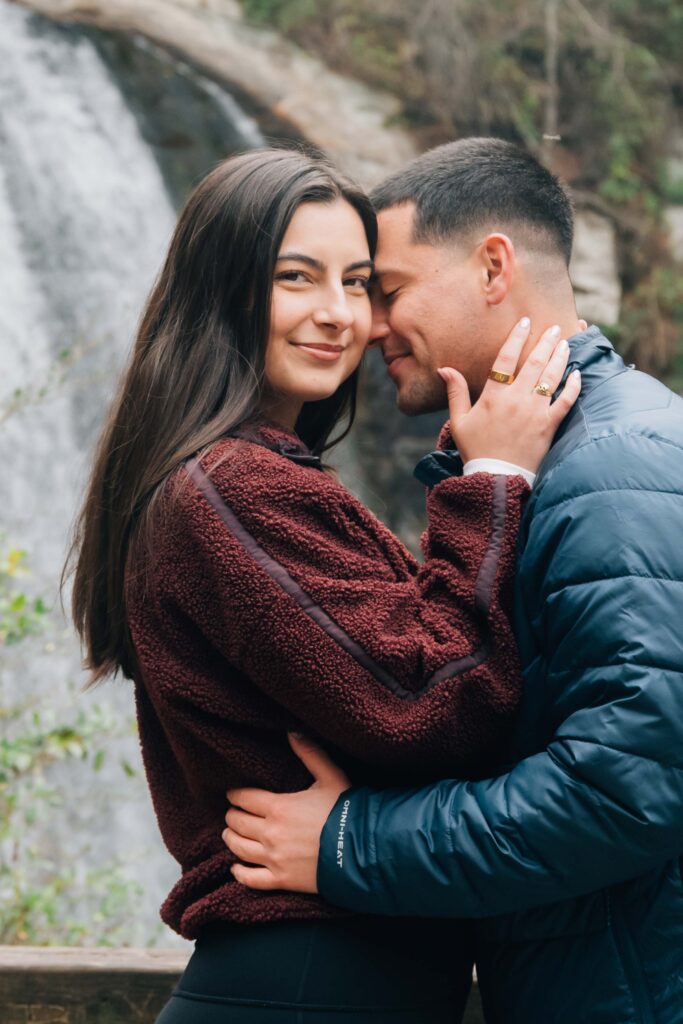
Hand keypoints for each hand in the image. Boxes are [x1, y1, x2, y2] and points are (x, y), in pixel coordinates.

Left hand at [223, 734, 349, 892]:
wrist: (361, 850)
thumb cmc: (346, 811)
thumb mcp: (330, 776)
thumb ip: (310, 753)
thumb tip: (292, 732)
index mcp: (279, 806)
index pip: (244, 799)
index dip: (235, 795)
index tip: (233, 794)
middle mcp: (270, 833)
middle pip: (238, 823)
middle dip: (232, 815)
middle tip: (233, 813)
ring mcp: (274, 858)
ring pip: (239, 848)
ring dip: (231, 839)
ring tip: (229, 834)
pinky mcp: (281, 880)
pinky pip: (250, 879)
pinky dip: (239, 872)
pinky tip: (236, 867)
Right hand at [437, 319, 580, 473]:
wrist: (496, 478)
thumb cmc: (476, 450)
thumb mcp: (459, 421)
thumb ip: (456, 392)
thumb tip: (444, 369)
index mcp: (493, 396)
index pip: (506, 358)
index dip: (516, 337)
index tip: (525, 322)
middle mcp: (516, 399)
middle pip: (534, 362)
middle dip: (545, 341)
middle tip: (553, 327)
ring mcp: (535, 412)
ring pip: (551, 377)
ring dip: (559, 357)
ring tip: (564, 343)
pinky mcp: (549, 426)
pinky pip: (565, 401)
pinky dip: (573, 386)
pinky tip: (577, 374)